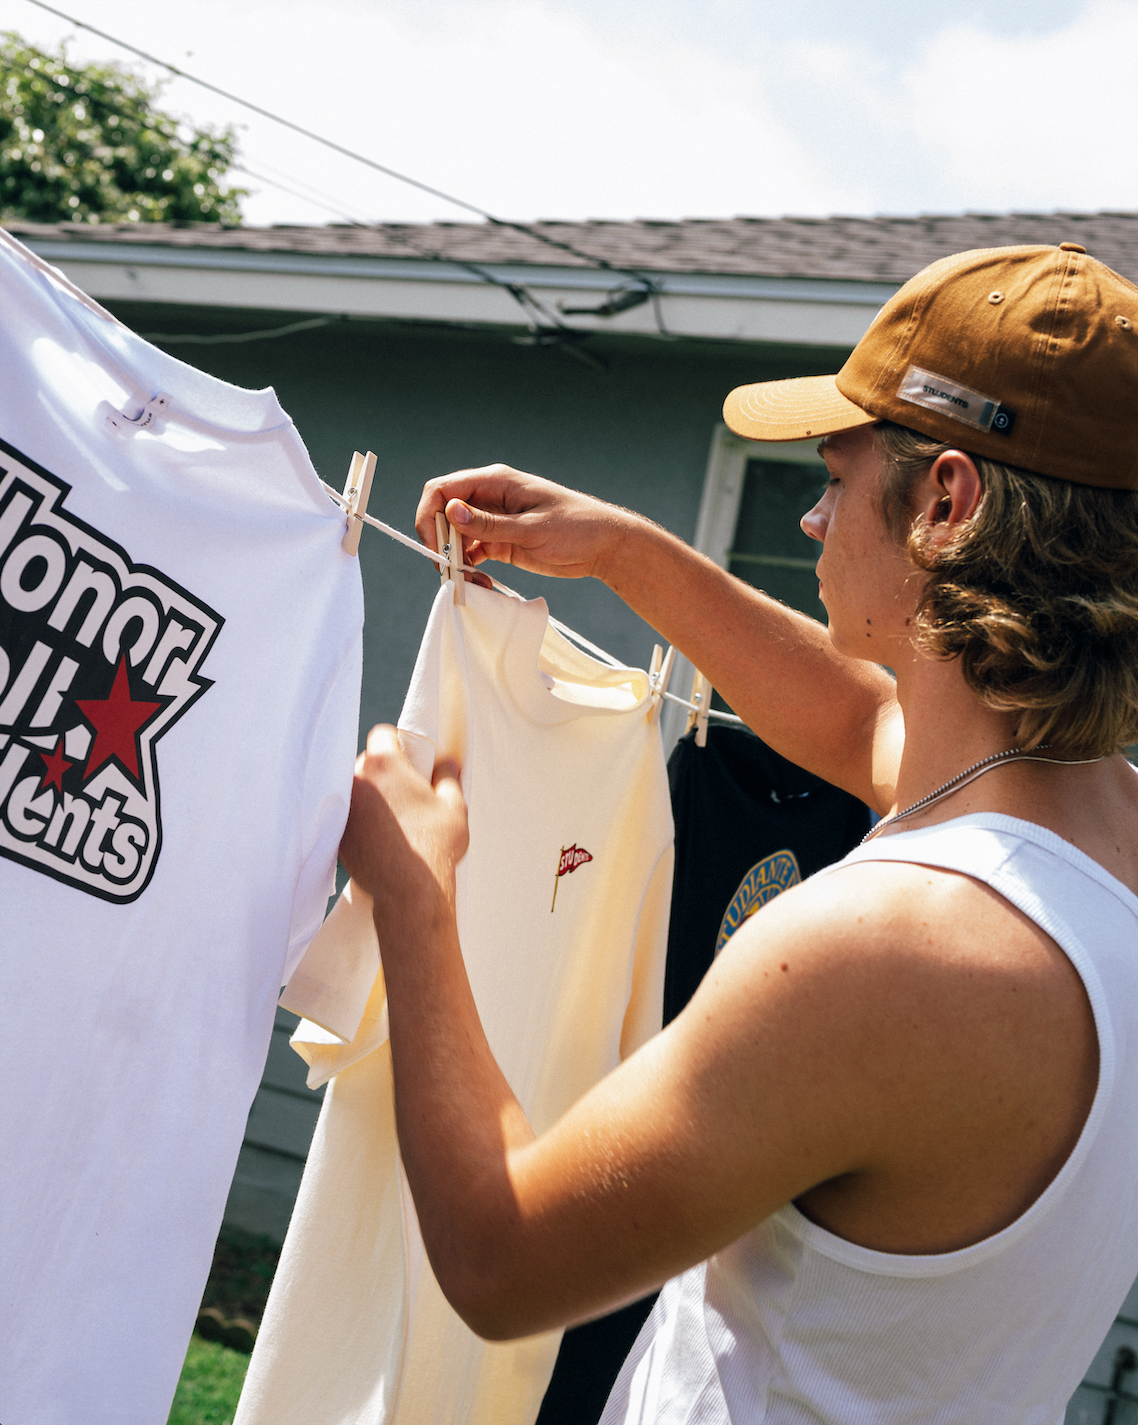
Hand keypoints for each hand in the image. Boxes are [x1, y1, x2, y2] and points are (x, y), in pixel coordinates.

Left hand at [340, 725, 468, 929]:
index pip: (382, 734)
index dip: (398, 743)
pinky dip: (360, 819)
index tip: (410, 758)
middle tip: (405, 790)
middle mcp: (355, 780)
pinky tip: (380, 835)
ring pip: (356, 788)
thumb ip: (448, 776)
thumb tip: (448, 763)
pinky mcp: (336, 833)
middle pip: (366, 761)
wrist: (408, 891)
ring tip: (393, 816)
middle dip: (383, 770)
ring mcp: (342, 808)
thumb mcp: (454, 806)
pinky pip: (348, 815)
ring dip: (370, 795)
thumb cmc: (434, 845)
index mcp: (383, 763)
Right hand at [415, 464, 635, 581]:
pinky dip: (470, 571)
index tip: (435, 547)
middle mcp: (489, 500)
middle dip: (442, 545)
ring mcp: (493, 522)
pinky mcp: (500, 544)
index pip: (442, 491)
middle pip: (444, 517)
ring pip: (456, 540)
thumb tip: (450, 511)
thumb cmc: (577, 526)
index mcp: (495, 483)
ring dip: (456, 563)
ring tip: (473, 584)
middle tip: (452, 574)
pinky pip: (472, 555)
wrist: (605, 546)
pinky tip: (482, 585)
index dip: (430, 516)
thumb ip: (490, 523)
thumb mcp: (532, 527)